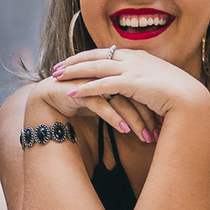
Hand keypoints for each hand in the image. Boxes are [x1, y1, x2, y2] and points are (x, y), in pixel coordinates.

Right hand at [31, 73, 159, 143]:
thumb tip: (143, 116)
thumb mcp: (103, 103)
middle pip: (133, 94)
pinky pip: (100, 104)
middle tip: (157, 135)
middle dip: (147, 116)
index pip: (139, 90)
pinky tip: (124, 130)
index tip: (163, 127)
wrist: (46, 101)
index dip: (151, 108)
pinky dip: (114, 117)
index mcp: (113, 73)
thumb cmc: (78, 102)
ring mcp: (92, 81)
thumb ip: (120, 103)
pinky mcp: (79, 90)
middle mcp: (105, 75)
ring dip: (134, 119)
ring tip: (145, 136)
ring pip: (120, 100)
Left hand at [51, 47, 209, 125]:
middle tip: (56, 68)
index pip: (107, 52)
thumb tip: (136, 88)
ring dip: (74, 72)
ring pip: (95, 67)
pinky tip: (71, 94)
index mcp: (140, 56)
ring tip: (56, 78)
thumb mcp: (159, 84)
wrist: (192, 100)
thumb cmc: (178, 96)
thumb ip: (145, 82)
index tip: (72, 61)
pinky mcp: (132, 83)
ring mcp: (133, 69)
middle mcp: (134, 58)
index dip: (87, 56)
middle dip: (74, 61)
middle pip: (96, 55)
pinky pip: (102, 85)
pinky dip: (85, 88)